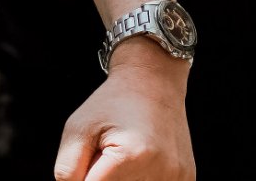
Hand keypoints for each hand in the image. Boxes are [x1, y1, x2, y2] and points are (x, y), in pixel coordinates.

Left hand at [55, 45, 192, 179]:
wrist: (152, 84)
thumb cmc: (110, 105)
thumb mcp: (78, 129)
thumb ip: (68, 169)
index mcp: (131, 156)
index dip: (81, 180)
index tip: (85, 160)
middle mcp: (162, 172)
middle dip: (101, 177)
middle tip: (103, 152)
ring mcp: (177, 178)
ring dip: (120, 178)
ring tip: (120, 156)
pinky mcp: (187, 179)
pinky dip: (138, 179)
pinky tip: (136, 160)